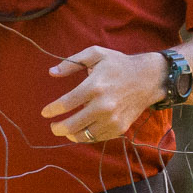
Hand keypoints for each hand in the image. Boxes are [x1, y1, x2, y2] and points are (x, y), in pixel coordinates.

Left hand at [43, 46, 165, 144]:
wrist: (148, 79)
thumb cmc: (119, 65)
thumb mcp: (96, 54)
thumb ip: (71, 63)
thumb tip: (52, 72)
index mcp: (94, 86)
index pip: (65, 104)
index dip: (51, 110)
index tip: (45, 112)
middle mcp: (103, 105)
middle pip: (71, 125)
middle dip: (57, 128)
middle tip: (53, 126)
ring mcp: (112, 119)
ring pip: (83, 135)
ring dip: (70, 134)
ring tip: (66, 130)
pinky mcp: (119, 128)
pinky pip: (97, 138)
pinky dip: (87, 136)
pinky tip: (83, 130)